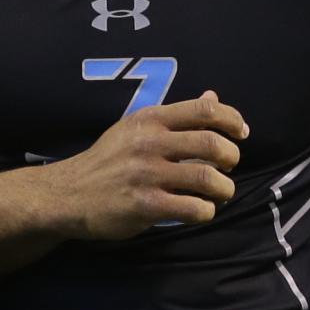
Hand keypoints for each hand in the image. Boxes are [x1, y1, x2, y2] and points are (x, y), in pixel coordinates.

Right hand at [42, 92, 247, 239]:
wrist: (68, 195)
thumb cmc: (107, 161)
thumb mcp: (136, 129)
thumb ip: (176, 116)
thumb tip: (214, 98)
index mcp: (150, 119)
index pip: (204, 110)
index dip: (232, 120)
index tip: (241, 134)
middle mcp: (150, 143)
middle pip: (212, 144)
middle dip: (232, 158)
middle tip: (229, 168)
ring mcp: (147, 175)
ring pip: (208, 179)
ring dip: (224, 189)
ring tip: (220, 193)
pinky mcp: (145, 206)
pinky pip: (192, 209)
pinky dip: (206, 212)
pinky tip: (200, 211)